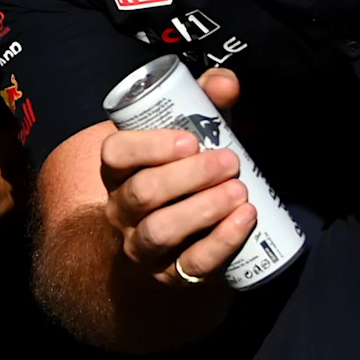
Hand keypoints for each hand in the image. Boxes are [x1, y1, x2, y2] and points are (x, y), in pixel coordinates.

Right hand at [97, 65, 253, 288]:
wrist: (171, 247)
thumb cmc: (182, 179)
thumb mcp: (188, 138)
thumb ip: (204, 104)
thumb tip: (226, 84)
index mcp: (119, 173)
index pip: (114, 155)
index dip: (147, 147)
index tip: (189, 140)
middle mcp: (122, 210)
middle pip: (142, 193)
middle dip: (189, 176)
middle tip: (230, 162)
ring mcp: (142, 246)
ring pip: (159, 230)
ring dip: (202, 209)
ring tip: (239, 191)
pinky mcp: (170, 275)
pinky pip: (190, 264)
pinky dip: (220, 242)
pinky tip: (245, 219)